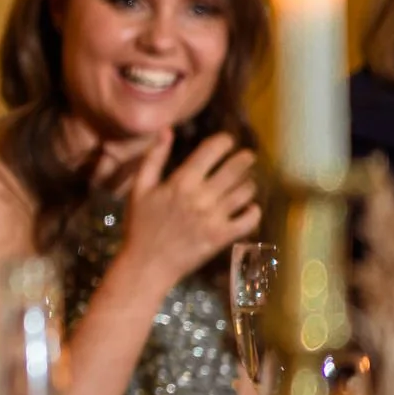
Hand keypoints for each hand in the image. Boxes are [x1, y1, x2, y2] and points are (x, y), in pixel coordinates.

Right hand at [117, 130, 260, 288]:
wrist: (147, 264)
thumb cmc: (140, 225)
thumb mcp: (140, 188)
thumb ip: (154, 158)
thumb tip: (167, 130)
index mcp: (181, 182)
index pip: (212, 151)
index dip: (224, 141)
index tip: (227, 141)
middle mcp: (201, 197)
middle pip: (235, 168)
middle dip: (244, 158)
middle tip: (247, 157)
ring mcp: (215, 217)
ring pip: (245, 191)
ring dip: (249, 183)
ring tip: (246, 181)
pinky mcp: (223, 236)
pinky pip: (250, 219)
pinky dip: (254, 210)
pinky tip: (249, 207)